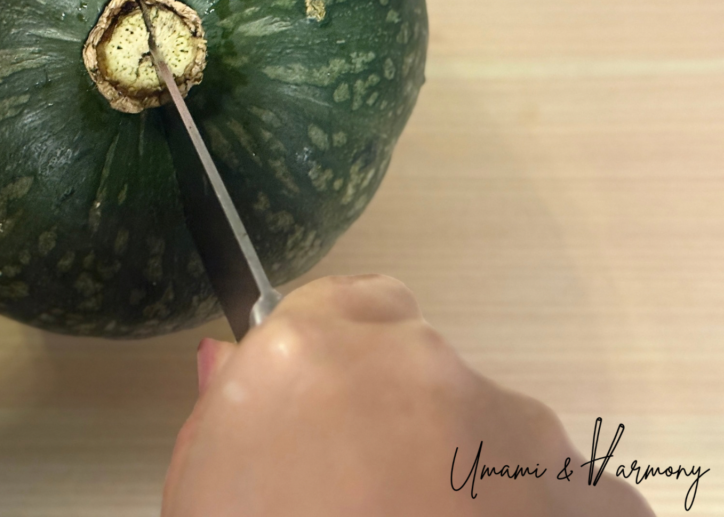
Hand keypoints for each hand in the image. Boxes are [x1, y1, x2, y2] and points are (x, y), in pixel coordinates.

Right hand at [163, 275, 654, 515]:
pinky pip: (549, 488)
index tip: (330, 410)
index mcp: (312, 353)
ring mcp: (517, 428)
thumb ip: (222, 410)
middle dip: (399, 415)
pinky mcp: (592, 495)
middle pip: (420, 364)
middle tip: (371, 501)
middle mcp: (421, 365)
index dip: (340, 358)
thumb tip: (226, 359)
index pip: (351, 301)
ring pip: (484, 429)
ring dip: (461, 473)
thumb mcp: (206, 494)